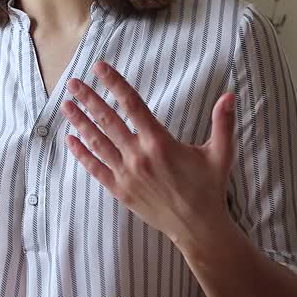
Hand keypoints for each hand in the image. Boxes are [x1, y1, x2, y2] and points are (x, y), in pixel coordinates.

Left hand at [61, 61, 236, 248]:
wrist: (198, 228)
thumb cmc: (209, 188)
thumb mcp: (221, 153)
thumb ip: (223, 122)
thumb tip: (230, 95)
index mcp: (160, 143)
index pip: (132, 105)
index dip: (115, 84)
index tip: (99, 68)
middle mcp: (139, 156)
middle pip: (107, 120)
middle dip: (88, 99)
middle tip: (73, 83)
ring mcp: (127, 174)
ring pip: (97, 142)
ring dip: (80, 122)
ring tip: (66, 105)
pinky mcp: (120, 191)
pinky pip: (95, 169)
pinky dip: (82, 154)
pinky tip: (70, 140)